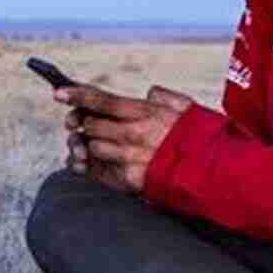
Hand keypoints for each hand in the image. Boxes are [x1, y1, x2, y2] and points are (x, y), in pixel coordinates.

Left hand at [57, 84, 193, 192]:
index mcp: (146, 113)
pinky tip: (82, 161)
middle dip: (82, 122)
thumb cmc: (201, 139)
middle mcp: (134, 135)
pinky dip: (86, 165)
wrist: (213, 175)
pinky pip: (96, 171)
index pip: (103, 100)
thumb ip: (165, 97)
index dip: (78, 95)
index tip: (58, 92)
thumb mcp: (187, 108)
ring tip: (84, 142)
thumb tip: (149, 94)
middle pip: (92, 124)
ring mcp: (130, 159)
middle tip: (77, 122)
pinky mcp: (129, 180)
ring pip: (92, 147)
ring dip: (86, 144)